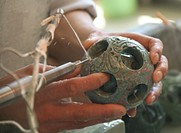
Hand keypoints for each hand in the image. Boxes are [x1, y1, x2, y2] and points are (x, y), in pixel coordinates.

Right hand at [0, 65, 125, 132]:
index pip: (70, 86)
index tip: (106, 77)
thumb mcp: (31, 74)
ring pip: (79, 123)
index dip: (89, 82)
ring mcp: (49, 125)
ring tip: (116, 113)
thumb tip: (77, 69)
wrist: (1, 113)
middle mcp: (47, 111)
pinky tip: (99, 117)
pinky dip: (88, 121)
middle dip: (102, 111)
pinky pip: (73, 126)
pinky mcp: (50, 131)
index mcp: (42, 92)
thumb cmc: (14, 88)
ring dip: (99, 118)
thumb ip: (55, 72)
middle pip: (80, 112)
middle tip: (121, 108)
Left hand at [84, 32, 167, 116]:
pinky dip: (137, 103)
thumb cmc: (101, 44)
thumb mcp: (97, 40)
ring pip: (154, 82)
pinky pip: (139, 94)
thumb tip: (89, 44)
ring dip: (155, 91)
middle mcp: (145, 59)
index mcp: (140, 45)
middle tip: (155, 79)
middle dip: (161, 72)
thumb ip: (94, 40)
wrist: (99, 54)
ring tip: (149, 100)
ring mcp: (142, 73)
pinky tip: (131, 111)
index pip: (155, 44)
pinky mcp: (135, 85)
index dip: (157, 50)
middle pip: (160, 64)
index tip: (153, 58)